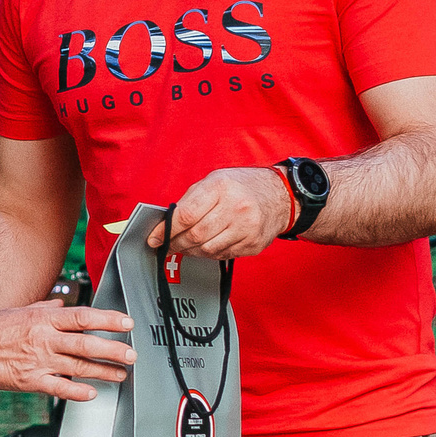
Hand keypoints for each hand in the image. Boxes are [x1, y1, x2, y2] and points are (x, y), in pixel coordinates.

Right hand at [0, 300, 133, 402]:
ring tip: (120, 374)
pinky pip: (59, 387)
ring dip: (103, 371)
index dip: (108, 320)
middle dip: (114, 349)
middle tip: (132, 354)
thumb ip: (43, 309)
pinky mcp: (30, 381)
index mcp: (42, 319)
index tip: (126, 323)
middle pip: (87, 343)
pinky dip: (77, 391)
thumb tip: (62, 305)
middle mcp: (44, 338)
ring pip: (79, 366)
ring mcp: (38, 361)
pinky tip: (92, 393)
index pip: (83, 317)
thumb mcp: (18, 312)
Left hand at [148, 166, 288, 259]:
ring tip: (187, 245)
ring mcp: (247, 228)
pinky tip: (208, 245)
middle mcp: (236, 207)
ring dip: (192, 250)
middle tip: (169, 244)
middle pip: (195, 235)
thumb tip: (165, 223)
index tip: (155, 238)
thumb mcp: (215, 180)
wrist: (280, 195)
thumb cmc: (242, 186)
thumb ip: (190, 200)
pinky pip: (222, 255)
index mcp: (221, 187)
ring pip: (207, 250)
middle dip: (176, 243)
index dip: (166, 230)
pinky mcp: (253, 244)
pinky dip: (210, 253)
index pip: (186, 215)